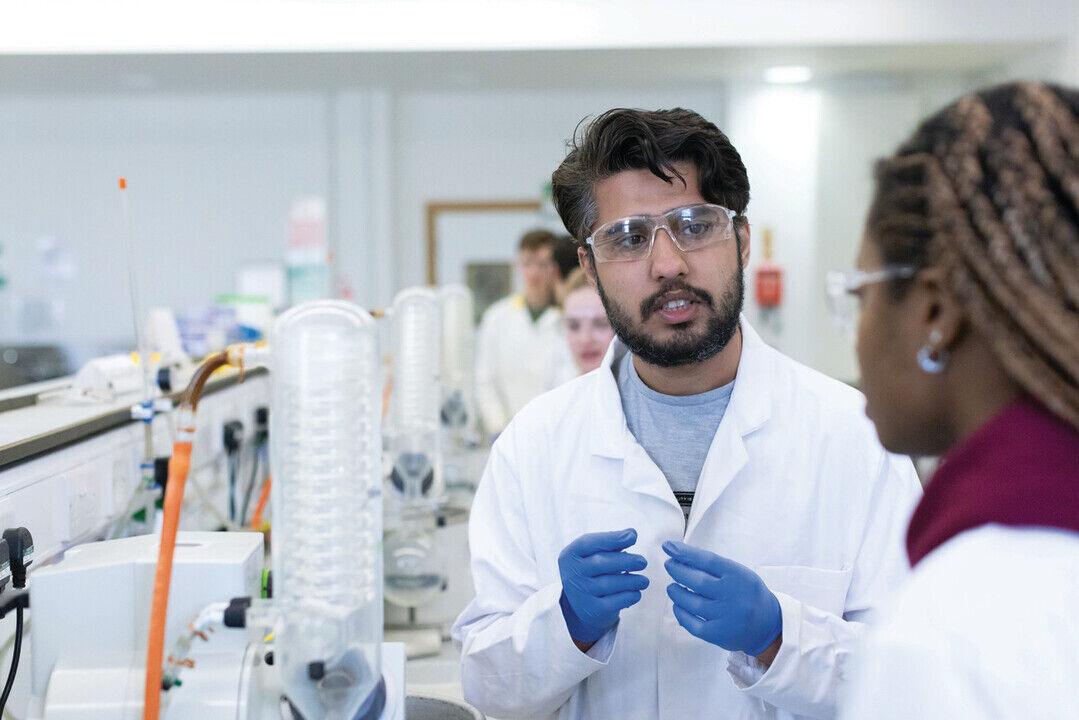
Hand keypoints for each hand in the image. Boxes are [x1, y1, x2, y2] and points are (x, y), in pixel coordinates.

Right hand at [558, 529, 648, 642]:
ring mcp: (580, 592)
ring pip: (608, 584)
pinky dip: (628, 597)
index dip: (612, 538)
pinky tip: (637, 593)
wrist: (580, 604)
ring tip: (644, 581)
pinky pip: (612, 602)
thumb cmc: (592, 570)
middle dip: (625, 561)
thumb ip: (611, 542)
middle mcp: (572, 573)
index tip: (633, 537)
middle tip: (643, 562)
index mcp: (571, 554)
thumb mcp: (593, 554)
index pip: (589, 542)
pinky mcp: (591, 609)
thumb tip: (631, 533)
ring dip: (631, 581)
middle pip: (600, 563)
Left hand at [663, 540, 781, 656]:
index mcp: (738, 576)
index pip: (707, 560)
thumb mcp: (738, 573)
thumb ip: (713, 567)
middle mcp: (733, 596)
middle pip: (697, 581)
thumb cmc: (746, 593)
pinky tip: (677, 606)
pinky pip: (692, 623)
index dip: (684, 552)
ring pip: (691, 603)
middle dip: (677, 570)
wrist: (768, 624)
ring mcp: (726, 616)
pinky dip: (680, 613)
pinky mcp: (719, 634)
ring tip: (672, 587)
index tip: (668, 546)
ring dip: (676, 592)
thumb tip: (680, 557)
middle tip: (669, 565)